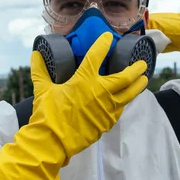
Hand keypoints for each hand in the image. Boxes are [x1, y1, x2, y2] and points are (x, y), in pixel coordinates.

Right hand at [0, 32, 147, 179]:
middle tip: (142, 63)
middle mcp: (100, 92)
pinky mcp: (107, 122)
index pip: (96, 56)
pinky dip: (125, 102)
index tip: (107, 37)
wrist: (53, 142)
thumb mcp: (42, 89)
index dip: (103, 44)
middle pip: (125, 77)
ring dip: (138, 85)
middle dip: (136, 68)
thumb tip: (36, 55)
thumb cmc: (48, 114)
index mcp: (83, 80)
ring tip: (144, 79)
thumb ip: (40, 71)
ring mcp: (106, 108)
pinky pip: (120, 109)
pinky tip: (126, 99)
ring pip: (129, 94)